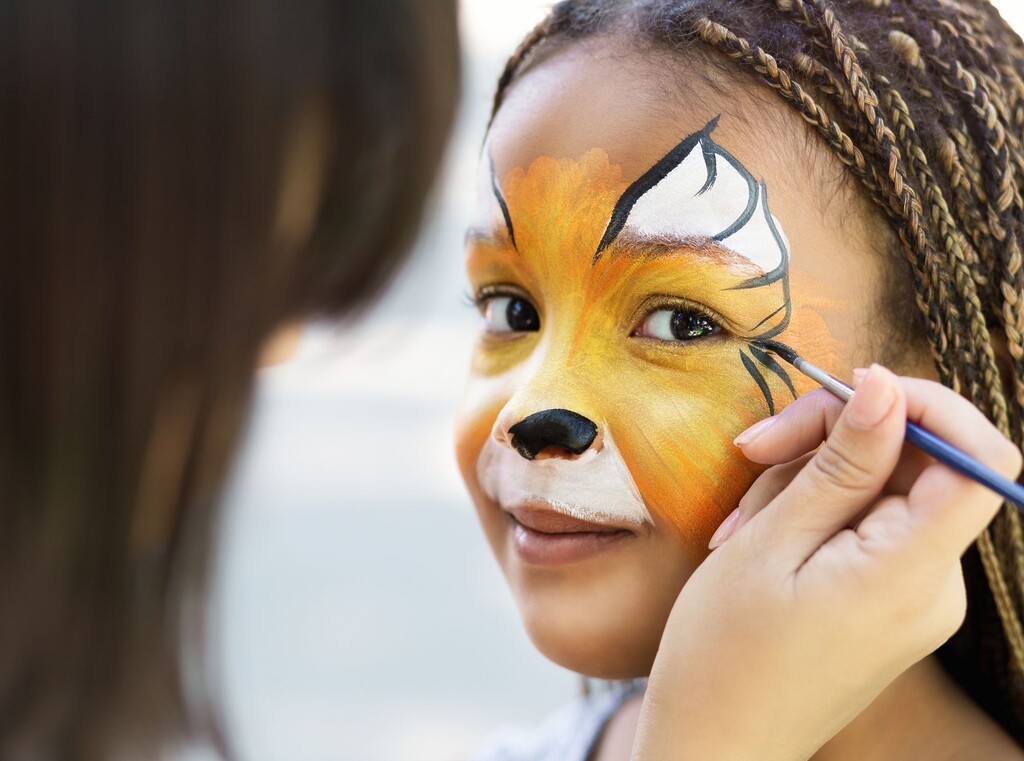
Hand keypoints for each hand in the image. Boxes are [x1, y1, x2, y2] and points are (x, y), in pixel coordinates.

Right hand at [632, 365, 1021, 759]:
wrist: (714, 745)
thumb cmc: (724, 652)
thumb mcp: (772, 543)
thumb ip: (842, 465)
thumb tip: (886, 388)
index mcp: (912, 574)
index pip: (977, 459)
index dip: (926, 405)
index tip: (849, 392)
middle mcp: (935, 587)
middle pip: (917, 465)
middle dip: (835, 441)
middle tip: (754, 450)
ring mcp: (915, 598)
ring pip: (881, 491)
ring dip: (807, 483)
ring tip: (743, 525)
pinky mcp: (890, 603)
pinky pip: (868, 527)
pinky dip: (813, 515)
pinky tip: (760, 538)